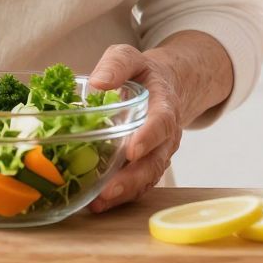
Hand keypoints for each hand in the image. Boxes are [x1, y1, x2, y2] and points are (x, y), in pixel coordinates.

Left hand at [83, 45, 183, 212]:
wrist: (162, 87)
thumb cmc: (142, 73)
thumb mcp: (129, 57)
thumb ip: (117, 65)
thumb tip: (97, 82)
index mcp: (164, 106)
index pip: (161, 123)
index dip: (149, 137)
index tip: (133, 150)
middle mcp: (165, 136)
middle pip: (155, 161)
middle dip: (133, 178)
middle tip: (109, 189)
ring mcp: (157, 154)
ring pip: (147, 178)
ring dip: (125, 193)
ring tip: (99, 204)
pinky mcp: (146, 166)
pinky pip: (138, 185)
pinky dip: (120, 197)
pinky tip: (97, 205)